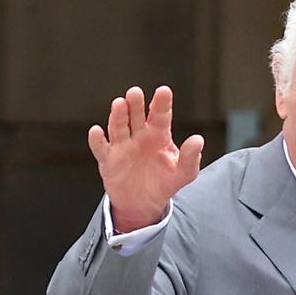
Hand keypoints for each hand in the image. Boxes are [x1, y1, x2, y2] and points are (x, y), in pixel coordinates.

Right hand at [88, 86, 203, 231]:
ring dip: (118, 115)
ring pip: (118, 127)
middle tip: (135, 92)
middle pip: (136, 116)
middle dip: (135, 104)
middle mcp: (139, 136)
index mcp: (158, 135)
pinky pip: (101, 148)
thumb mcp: (184, 173)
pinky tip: (97, 131)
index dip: (161, 103)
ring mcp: (122, 146)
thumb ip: (191, 158)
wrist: (143, 203)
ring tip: (119, 103)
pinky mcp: (108, 160)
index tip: (164, 91)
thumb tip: (198, 140)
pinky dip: (97, 140)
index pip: (160, 116)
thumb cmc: (164, 183)